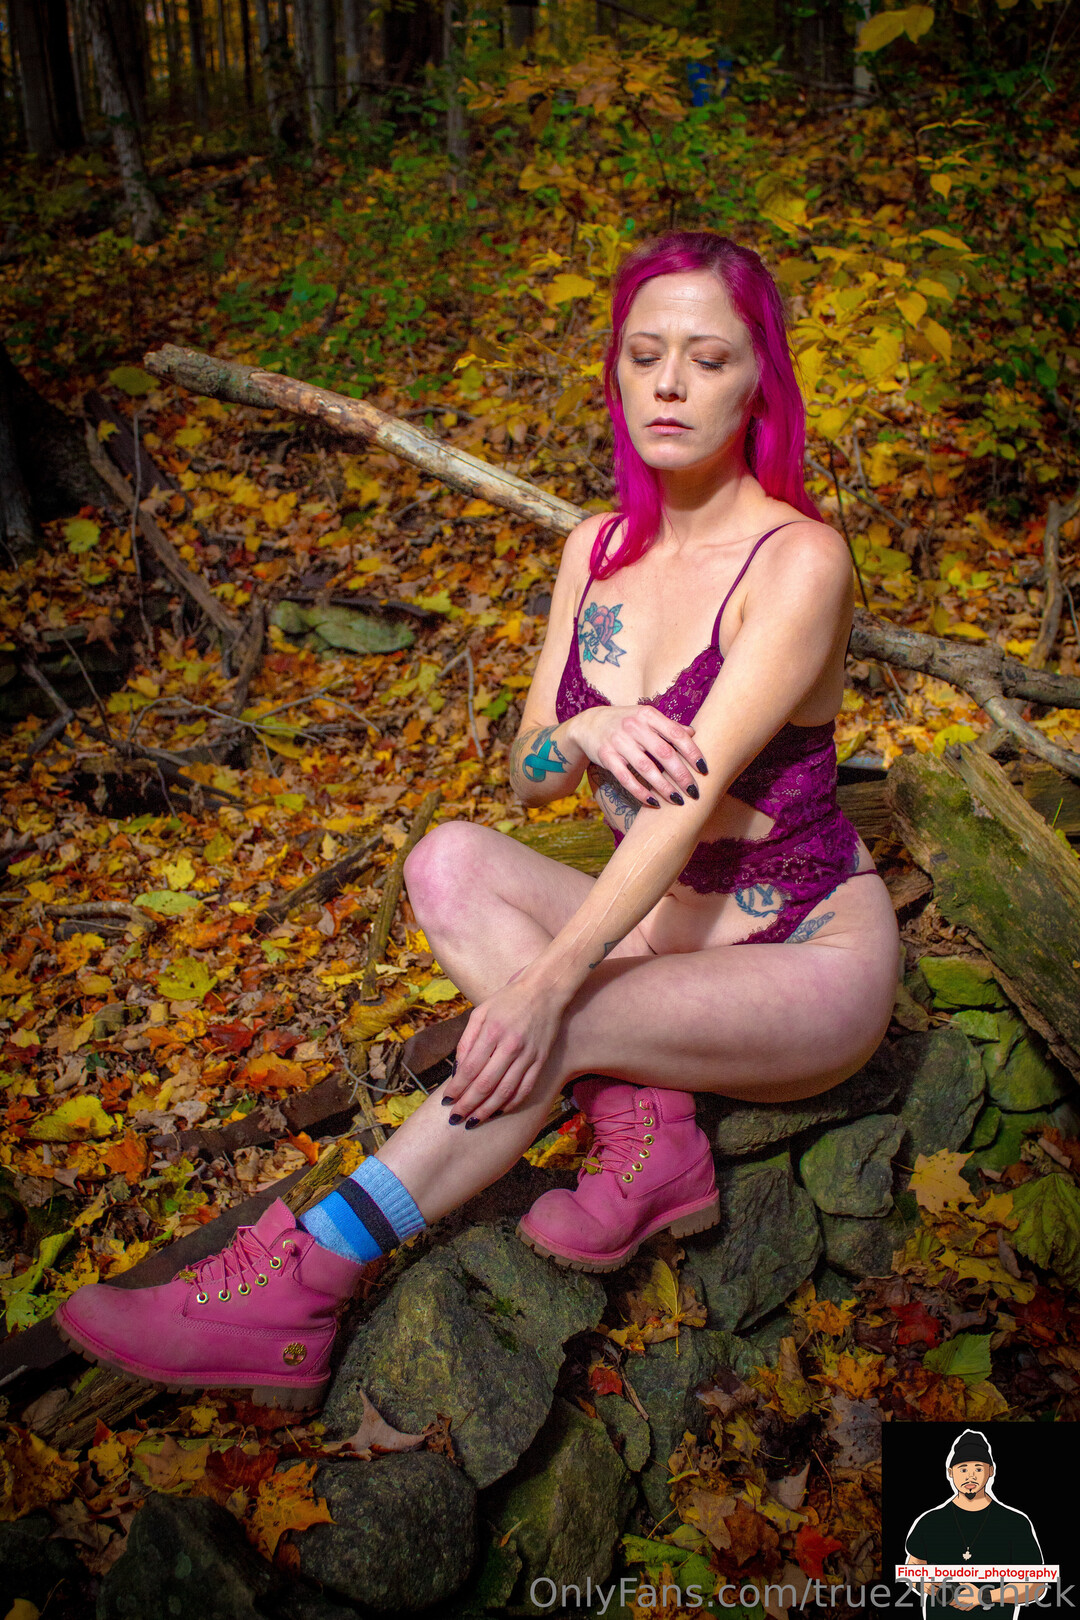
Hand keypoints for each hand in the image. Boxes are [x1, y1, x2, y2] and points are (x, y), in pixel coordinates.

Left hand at [444, 973, 565, 1124]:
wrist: (545, 990)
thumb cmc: (508, 1000)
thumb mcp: (480, 1012)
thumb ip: (467, 1041)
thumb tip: (456, 1070)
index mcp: (491, 1032)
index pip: (469, 1069)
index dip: (457, 1088)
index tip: (447, 1101)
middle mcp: (510, 1045)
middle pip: (485, 1084)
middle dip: (468, 1105)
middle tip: (456, 1118)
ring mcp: (528, 1054)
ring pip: (505, 1091)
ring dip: (488, 1110)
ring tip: (474, 1121)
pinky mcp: (541, 1060)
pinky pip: (525, 1088)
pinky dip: (511, 1103)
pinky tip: (499, 1111)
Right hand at [568, 704, 706, 807]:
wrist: (588, 724)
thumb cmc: (625, 722)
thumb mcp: (645, 717)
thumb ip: (668, 725)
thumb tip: (693, 733)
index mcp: (648, 715)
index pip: (676, 734)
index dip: (692, 752)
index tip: (704, 770)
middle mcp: (634, 726)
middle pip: (664, 753)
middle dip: (681, 775)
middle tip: (694, 791)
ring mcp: (618, 742)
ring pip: (646, 768)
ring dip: (664, 787)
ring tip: (677, 800)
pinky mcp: (606, 757)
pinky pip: (626, 778)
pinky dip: (641, 792)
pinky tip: (653, 802)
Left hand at [949, 1584, 980, 1608]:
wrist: (981, 1596)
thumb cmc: (975, 1590)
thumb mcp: (968, 1585)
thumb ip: (963, 1585)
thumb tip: (960, 1583)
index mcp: (962, 1597)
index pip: (954, 1601)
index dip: (951, 1601)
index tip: (950, 1601)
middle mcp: (964, 1602)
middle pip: (957, 1605)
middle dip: (954, 1605)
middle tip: (952, 1603)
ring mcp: (968, 1605)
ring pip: (961, 1608)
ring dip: (958, 1607)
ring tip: (956, 1605)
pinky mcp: (971, 1607)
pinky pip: (966, 1609)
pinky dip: (964, 1608)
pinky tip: (963, 1607)